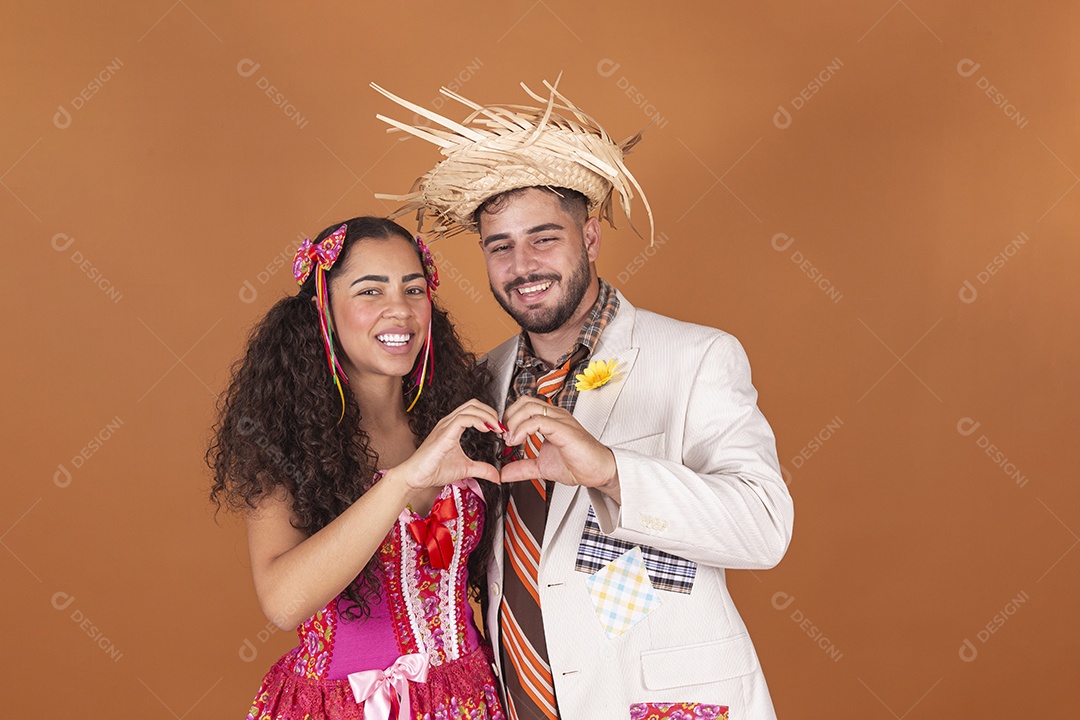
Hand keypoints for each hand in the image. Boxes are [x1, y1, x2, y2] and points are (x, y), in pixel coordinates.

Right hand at [393, 399, 500, 491]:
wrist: (416, 477)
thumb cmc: (433, 470)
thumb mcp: (465, 469)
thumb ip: (482, 469)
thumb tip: (497, 476)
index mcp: (453, 426)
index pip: (474, 409)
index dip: (490, 415)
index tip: (500, 429)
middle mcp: (449, 422)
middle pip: (474, 404)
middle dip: (491, 412)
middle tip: (500, 427)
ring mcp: (445, 426)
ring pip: (470, 408)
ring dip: (487, 415)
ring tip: (496, 428)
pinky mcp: (444, 433)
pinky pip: (463, 418)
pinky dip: (477, 421)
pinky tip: (485, 430)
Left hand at [500, 396, 619, 500]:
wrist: (599, 472)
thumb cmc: (579, 464)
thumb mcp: (541, 467)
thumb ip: (522, 468)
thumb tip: (504, 472)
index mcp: (551, 420)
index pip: (523, 406)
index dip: (509, 418)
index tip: (503, 436)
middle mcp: (555, 416)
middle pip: (524, 402)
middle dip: (508, 417)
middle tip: (504, 436)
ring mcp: (560, 420)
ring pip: (529, 407)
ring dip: (513, 422)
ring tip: (510, 440)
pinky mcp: (564, 429)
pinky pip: (539, 420)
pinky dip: (523, 429)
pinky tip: (517, 441)